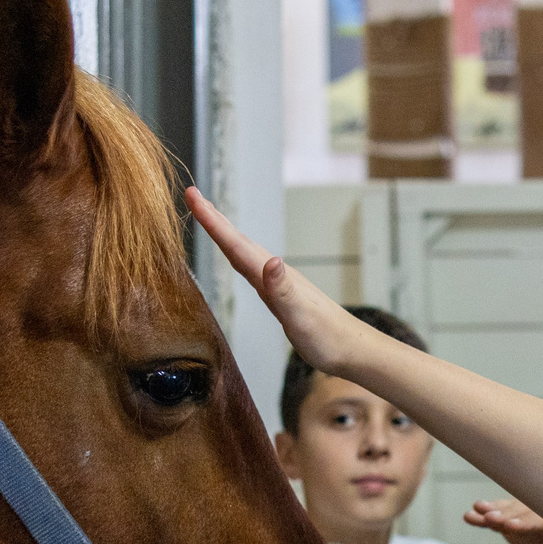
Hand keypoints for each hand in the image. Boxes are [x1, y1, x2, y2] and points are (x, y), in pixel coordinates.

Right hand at [185, 189, 389, 381]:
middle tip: (192, 194)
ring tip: (207, 216)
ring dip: (224, 233)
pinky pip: (251, 267)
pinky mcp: (279, 295)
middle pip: (237, 240)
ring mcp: (277, 283)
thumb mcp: (301, 316)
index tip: (192, 196)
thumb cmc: (327, 337)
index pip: (236, 244)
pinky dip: (237, 255)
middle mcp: (274, 274)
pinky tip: (236, 256)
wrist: (351, 349)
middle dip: (213, 217)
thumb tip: (270, 262)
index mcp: (274, 276)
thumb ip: (283, 290)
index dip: (212, 221)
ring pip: (243, 251)